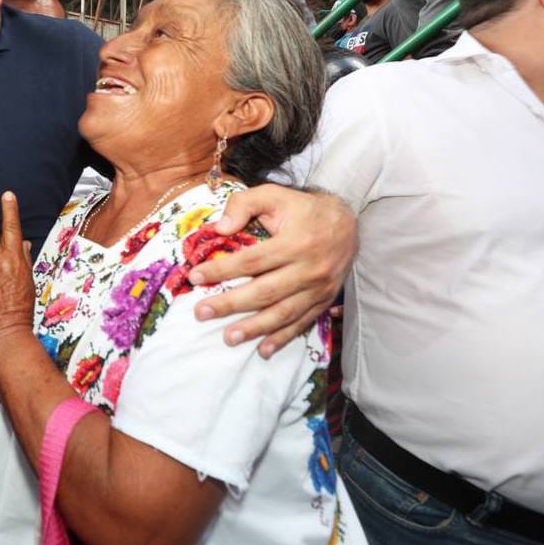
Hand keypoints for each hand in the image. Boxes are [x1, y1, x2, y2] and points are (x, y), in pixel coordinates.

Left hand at [189, 185, 355, 357]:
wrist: (348, 223)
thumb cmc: (302, 209)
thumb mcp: (273, 194)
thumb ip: (244, 204)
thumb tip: (219, 228)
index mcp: (295, 242)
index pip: (252, 260)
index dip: (223, 270)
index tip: (195, 277)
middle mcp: (309, 268)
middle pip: (265, 291)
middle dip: (230, 304)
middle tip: (202, 312)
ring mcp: (318, 288)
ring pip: (283, 313)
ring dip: (255, 328)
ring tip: (228, 337)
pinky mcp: (323, 300)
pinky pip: (302, 323)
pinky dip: (283, 338)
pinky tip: (263, 350)